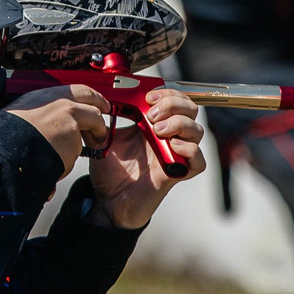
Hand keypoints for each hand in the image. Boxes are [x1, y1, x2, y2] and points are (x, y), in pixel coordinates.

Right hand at [4, 83, 110, 170]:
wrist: (3, 149)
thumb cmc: (6, 135)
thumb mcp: (21, 111)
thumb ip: (40, 110)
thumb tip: (43, 117)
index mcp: (47, 94)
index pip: (78, 90)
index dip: (92, 97)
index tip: (97, 103)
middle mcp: (61, 104)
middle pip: (94, 104)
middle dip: (102, 113)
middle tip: (105, 121)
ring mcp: (70, 121)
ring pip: (93, 128)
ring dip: (94, 137)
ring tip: (88, 148)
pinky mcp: (73, 140)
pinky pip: (79, 150)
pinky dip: (74, 157)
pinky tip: (61, 161)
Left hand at [86, 87, 205, 229]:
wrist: (108, 200)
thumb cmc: (110, 171)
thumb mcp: (101, 139)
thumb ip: (99, 120)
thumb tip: (93, 101)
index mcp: (153, 123)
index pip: (175, 98)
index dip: (166, 93)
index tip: (148, 97)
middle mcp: (169, 136)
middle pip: (191, 109)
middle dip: (173, 104)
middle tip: (151, 114)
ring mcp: (176, 154)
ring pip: (197, 130)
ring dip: (179, 124)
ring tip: (157, 131)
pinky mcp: (178, 174)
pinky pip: (199, 161)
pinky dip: (190, 150)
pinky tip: (173, 147)